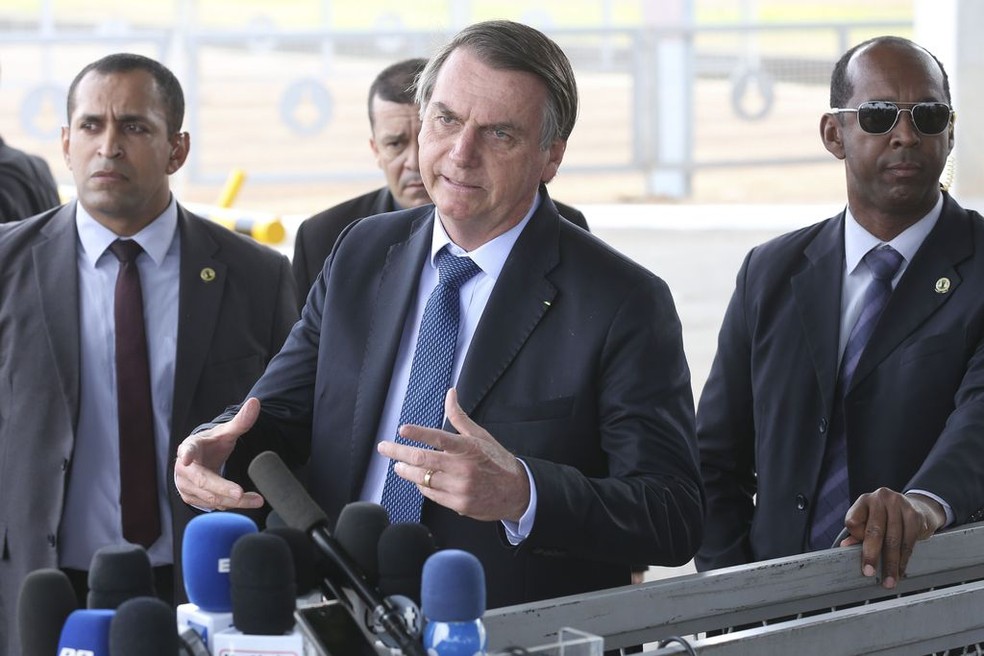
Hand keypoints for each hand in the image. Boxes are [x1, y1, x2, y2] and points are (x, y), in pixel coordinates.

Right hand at [174, 397, 264, 510]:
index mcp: (190, 447)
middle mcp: (184, 469)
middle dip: (222, 488)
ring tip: (257, 500)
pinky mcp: (191, 498)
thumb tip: (256, 402)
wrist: (199, 460)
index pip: (187, 450)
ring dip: (234, 501)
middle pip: (203, 481)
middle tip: (240, 493)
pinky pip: (212, 505)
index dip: (186, 454)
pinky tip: (246, 501)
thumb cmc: (211, 445)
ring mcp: (185, 486)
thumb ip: (241, 421)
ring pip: (211, 497)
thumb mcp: (225, 433)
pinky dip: (230, 504)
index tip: (186, 458)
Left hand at [376, 388, 530, 521]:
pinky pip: (431, 494)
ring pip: (423, 479)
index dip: (419, 433)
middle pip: (423, 460)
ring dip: (406, 471)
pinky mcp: (458, 504)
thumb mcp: (480, 436)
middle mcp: (462, 468)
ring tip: (398, 465)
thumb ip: (459, 417)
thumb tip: (450, 393)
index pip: (439, 438)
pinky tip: (417, 479)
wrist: (517, 492)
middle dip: (399, 453)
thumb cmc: (496, 460)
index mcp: (468, 448)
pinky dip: (421, 485)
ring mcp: (459, 488)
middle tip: (384, 447)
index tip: (402, 429)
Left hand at [841, 488, 945, 588]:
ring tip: (889, 580)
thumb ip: (858, 533)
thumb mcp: (870, 520)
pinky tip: (901, 570)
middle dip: (872, 555)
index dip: (855, 538)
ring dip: (891, 563)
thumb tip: (844, 547)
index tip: (857, 553)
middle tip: (869, 573)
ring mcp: (900, 504)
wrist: (918, 507)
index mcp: (864, 500)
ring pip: (893, 540)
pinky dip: (904, 559)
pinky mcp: (915, 515)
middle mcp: (881, 498)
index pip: (853, 521)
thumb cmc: (887, 517)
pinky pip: (909, 541)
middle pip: (874, 531)